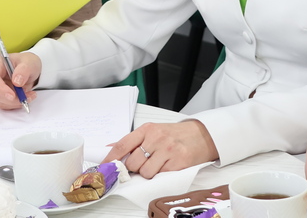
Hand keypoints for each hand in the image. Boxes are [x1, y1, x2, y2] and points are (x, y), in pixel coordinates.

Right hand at [0, 50, 41, 109]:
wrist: (27, 70)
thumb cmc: (25, 63)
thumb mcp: (29, 62)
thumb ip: (24, 70)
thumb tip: (17, 81)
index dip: (0, 88)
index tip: (12, 96)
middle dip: (10, 99)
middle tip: (25, 98)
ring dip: (13, 102)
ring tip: (28, 96)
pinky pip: (0, 104)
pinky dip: (12, 104)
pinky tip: (22, 98)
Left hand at [102, 120, 217, 177]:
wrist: (202, 136)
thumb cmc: (175, 134)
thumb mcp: (153, 131)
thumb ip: (133, 141)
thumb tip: (110, 149)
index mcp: (147, 129)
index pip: (123, 145)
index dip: (111, 158)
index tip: (104, 166)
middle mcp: (156, 138)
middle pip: (133, 162)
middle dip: (135, 167)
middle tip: (144, 163)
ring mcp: (167, 150)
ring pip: (145, 172)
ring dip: (148, 173)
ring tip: (157, 164)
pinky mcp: (177, 163)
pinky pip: (159, 176)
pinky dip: (160, 174)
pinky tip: (167, 165)